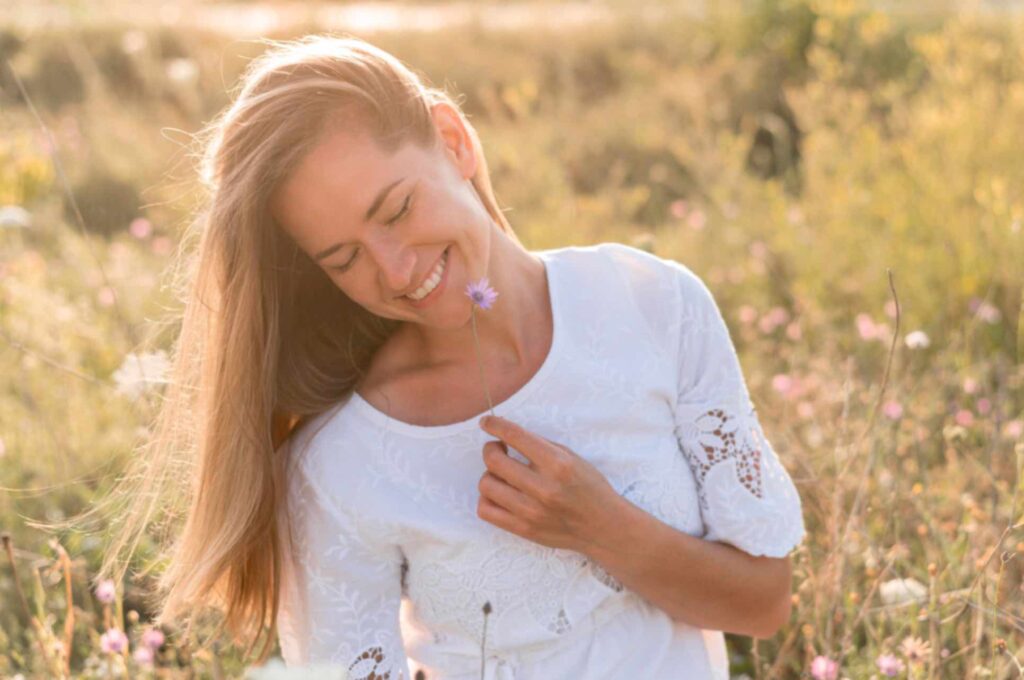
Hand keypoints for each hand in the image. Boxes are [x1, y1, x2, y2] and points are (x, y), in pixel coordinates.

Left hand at [476, 415, 620, 552]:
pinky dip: (487, 499)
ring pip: (486, 485)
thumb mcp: (572, 457)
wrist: (603, 526)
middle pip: (494, 461)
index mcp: (558, 464)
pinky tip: (499, 494)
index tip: (486, 422)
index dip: (495, 425)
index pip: (515, 437)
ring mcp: (532, 512)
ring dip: (489, 475)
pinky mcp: (524, 529)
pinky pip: (485, 510)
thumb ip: (541, 445)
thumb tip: (508, 433)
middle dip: (491, 449)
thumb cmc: (589, 487)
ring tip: (502, 475)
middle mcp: (543, 488)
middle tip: (497, 449)